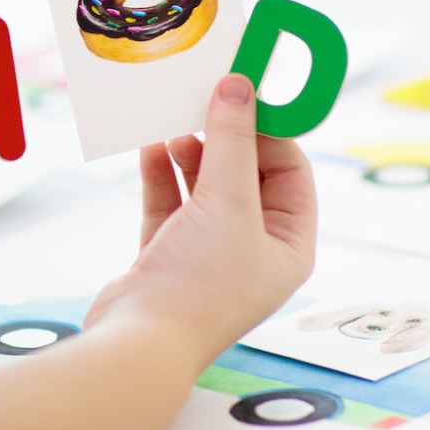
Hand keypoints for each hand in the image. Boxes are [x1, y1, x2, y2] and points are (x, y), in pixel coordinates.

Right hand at [83, 74, 317, 365]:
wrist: (139, 342)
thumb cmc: (199, 285)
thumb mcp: (227, 202)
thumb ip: (232, 141)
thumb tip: (238, 86)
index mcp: (288, 243)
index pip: (290, 170)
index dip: (269, 129)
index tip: (243, 90)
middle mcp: (253, 246)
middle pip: (247, 173)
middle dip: (225, 135)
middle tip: (205, 96)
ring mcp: (208, 250)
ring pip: (205, 184)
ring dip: (191, 151)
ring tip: (173, 121)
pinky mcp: (168, 251)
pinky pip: (170, 200)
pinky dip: (162, 172)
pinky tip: (150, 146)